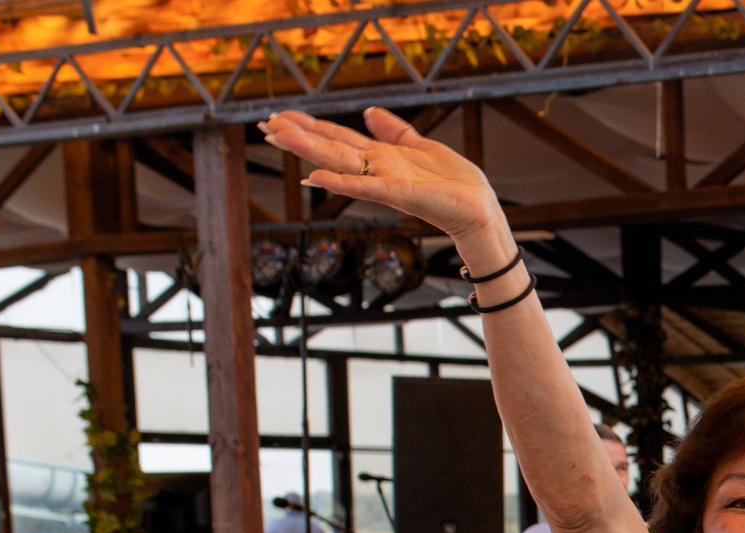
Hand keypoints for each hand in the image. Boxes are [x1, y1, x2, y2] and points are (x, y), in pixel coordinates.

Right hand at [260, 107, 502, 245]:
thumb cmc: (455, 183)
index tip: (280, 116)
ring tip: (278, 137)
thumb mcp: (422, 146)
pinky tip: (316, 177)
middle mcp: (377, 168)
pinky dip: (341, 182)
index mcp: (381, 156)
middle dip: (298, 136)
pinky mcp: (399, 193)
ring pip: (340, 162)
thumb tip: (368, 112)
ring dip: (308, 150)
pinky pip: (365, 186)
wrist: (479, 209)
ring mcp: (385, 181)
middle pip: (330, 148)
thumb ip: (394, 130)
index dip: (310, 127)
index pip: (338, 138)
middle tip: (265, 125)